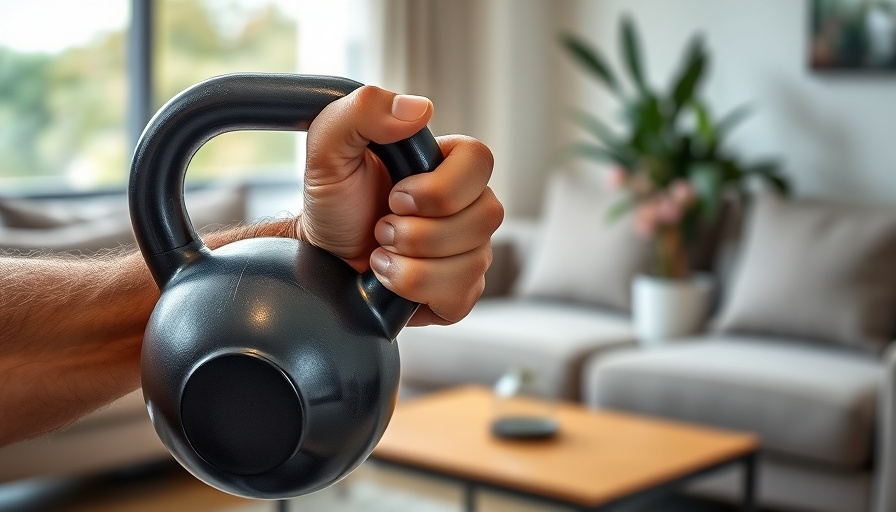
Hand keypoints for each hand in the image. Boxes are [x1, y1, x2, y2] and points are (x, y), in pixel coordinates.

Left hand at [300, 86, 502, 324]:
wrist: (322, 257)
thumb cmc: (334, 202)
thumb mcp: (329, 147)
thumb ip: (364, 111)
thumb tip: (420, 108)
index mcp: (447, 164)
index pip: (481, 161)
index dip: (440, 187)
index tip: (396, 197)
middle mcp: (468, 206)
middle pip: (486, 216)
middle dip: (419, 231)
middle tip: (382, 228)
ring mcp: (470, 250)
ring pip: (473, 261)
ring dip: (411, 263)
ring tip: (382, 254)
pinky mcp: (460, 291)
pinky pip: (461, 296)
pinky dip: (415, 290)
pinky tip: (392, 280)